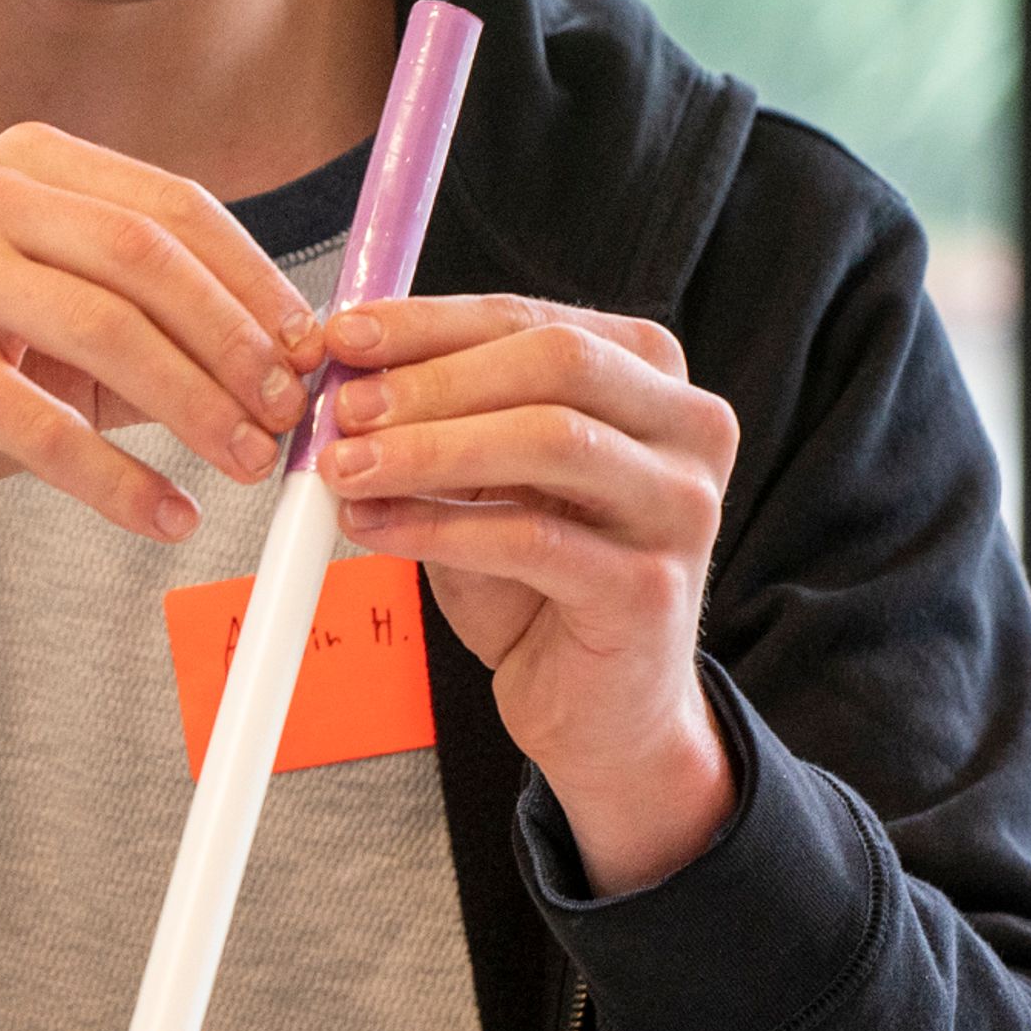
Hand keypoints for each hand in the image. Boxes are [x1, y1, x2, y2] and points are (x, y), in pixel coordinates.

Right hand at [0, 121, 330, 592]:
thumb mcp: (61, 337)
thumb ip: (157, 330)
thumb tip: (290, 359)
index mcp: (18, 162)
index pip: (168, 205)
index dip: (252, 279)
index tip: (310, 349)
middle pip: (143, 256)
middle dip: (233, 341)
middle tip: (290, 415)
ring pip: (102, 330)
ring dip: (194, 407)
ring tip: (249, 464)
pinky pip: (43, 422)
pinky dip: (118, 479)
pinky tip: (167, 516)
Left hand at [318, 295, 742, 894]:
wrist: (600, 711)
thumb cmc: (537, 580)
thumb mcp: (481, 479)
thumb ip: (435, 420)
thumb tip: (342, 371)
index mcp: (649, 376)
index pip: (530, 319)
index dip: (428, 324)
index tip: (341, 337)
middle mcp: (689, 428)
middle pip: (554, 363)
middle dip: (432, 379)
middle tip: (341, 408)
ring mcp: (681, 507)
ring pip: (550, 440)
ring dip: (429, 449)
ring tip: (342, 469)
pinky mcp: (652, 588)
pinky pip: (531, 538)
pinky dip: (438, 527)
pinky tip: (372, 529)